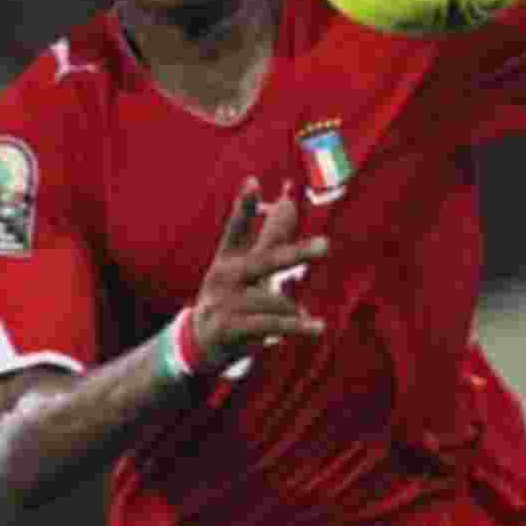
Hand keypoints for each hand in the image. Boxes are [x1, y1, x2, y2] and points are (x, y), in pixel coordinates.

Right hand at [189, 178, 327, 371]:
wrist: (199, 343)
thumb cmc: (232, 296)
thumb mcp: (248, 265)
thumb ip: (271, 235)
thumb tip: (289, 200)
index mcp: (228, 258)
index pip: (237, 229)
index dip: (244, 207)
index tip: (252, 182)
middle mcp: (224, 277)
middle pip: (265, 262)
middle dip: (296, 254)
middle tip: (326, 245)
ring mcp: (224, 303)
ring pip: (275, 301)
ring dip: (292, 310)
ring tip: (301, 319)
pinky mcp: (227, 329)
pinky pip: (270, 325)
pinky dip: (295, 326)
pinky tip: (317, 327)